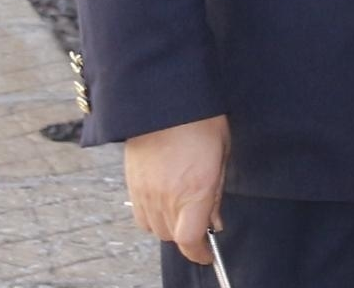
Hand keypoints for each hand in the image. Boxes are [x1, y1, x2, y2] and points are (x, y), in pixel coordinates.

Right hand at [123, 114, 227, 265]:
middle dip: (190, 235)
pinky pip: (141, 217)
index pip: (190, 239)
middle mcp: (167, 196)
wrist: (163, 100)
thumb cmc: (200, 120)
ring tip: (184, 209)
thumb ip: (216, 192)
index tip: (208, 254)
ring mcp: (146, 192)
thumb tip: (214, 220)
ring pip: (156, 229)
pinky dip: (153, 218)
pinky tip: (165, 204)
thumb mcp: (222, 153)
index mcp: (194, 189)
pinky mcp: (132, 186)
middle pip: (174, 237)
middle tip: (202, 219)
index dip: (200, 253)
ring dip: (172, 227)